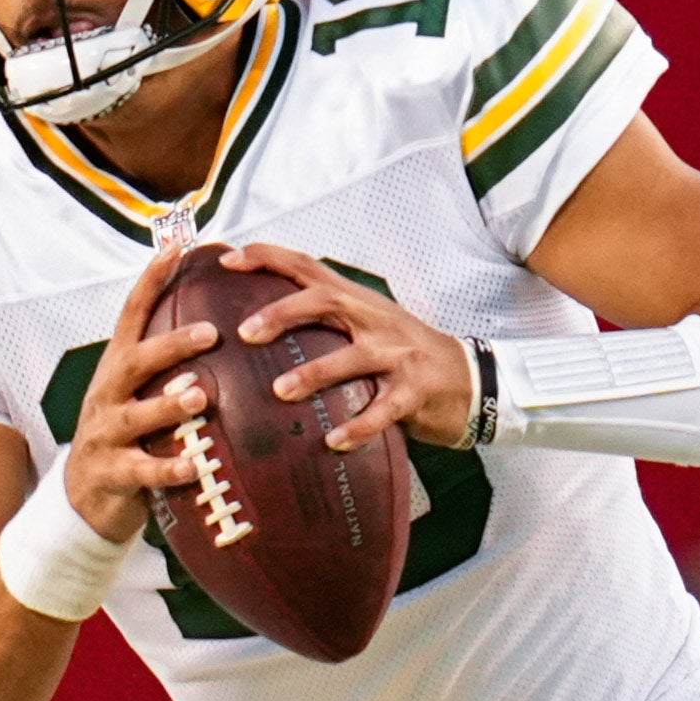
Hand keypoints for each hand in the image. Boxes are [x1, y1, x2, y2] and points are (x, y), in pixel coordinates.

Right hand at [66, 241, 224, 537]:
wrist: (83, 495)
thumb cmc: (126, 435)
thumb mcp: (139, 393)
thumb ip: (169, 365)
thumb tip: (224, 325)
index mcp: (118, 367)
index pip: (132, 314)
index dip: (152, 280)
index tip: (179, 247)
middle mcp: (108, 393)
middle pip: (136, 361)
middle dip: (171, 345)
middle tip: (210, 333)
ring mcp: (106, 433)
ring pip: (136, 415)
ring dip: (168, 405)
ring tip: (200, 397)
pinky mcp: (112, 473)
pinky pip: (142, 470)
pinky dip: (168, 468)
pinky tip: (194, 466)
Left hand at [218, 241, 474, 449]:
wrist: (470, 379)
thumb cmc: (406, 355)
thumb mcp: (368, 324)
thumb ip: (325, 320)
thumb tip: (263, 323)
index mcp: (358, 301)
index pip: (309, 267)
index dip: (269, 258)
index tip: (229, 260)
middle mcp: (375, 320)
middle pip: (326, 300)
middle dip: (283, 312)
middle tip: (245, 332)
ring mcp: (398, 354)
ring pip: (353, 356)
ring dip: (314, 373)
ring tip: (279, 391)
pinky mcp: (415, 391)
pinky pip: (383, 409)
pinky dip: (358, 425)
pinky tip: (333, 441)